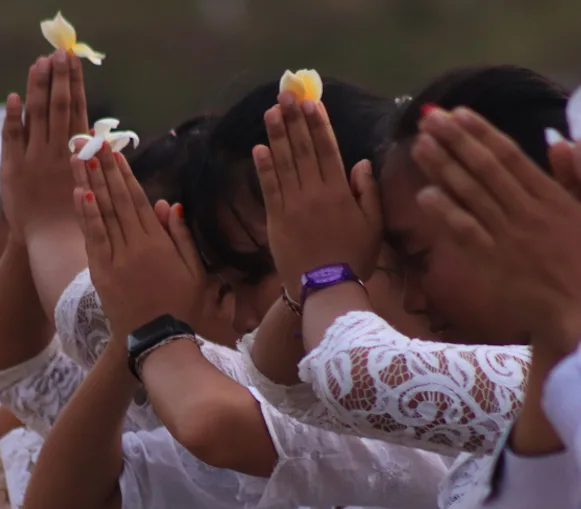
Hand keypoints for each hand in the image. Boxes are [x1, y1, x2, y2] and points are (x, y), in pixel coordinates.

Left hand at [0, 50, 88, 240]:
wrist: (53, 244)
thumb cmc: (81, 219)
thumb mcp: (95, 188)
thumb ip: (95, 161)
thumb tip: (102, 137)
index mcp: (80, 156)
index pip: (78, 110)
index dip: (75, 83)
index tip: (72, 60)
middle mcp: (57, 153)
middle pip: (58, 106)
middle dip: (57, 77)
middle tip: (57, 53)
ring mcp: (34, 160)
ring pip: (35, 116)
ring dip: (37, 88)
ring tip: (38, 64)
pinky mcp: (13, 171)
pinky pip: (12, 138)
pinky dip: (13, 117)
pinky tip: (14, 98)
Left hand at [71, 143, 205, 335]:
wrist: (160, 341)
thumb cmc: (182, 309)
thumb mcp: (194, 272)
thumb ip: (181, 237)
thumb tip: (171, 205)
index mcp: (159, 243)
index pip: (139, 200)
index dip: (125, 174)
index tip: (115, 153)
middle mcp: (136, 245)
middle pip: (118, 200)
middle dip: (104, 169)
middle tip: (92, 142)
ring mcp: (117, 259)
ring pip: (103, 214)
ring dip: (90, 183)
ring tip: (78, 157)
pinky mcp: (102, 275)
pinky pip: (93, 239)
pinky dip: (86, 215)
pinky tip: (79, 194)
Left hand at [253, 93, 382, 295]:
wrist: (325, 288)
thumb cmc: (354, 259)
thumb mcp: (373, 226)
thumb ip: (369, 192)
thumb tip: (361, 163)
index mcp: (340, 192)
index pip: (327, 149)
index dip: (318, 124)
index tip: (311, 102)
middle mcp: (315, 193)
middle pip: (303, 149)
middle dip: (294, 120)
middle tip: (286, 94)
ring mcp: (293, 206)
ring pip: (284, 164)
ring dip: (277, 135)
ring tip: (271, 112)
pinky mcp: (276, 220)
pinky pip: (269, 188)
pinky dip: (264, 167)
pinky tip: (260, 148)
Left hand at [414, 106, 580, 353]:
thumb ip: (577, 176)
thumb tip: (561, 142)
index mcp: (549, 196)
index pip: (509, 156)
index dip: (480, 133)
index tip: (458, 113)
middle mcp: (526, 210)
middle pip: (483, 168)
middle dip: (455, 141)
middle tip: (428, 119)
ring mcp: (508, 236)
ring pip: (471, 195)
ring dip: (444, 168)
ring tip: (419, 146)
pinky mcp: (494, 262)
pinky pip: (467, 232)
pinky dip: (447, 213)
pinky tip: (425, 196)